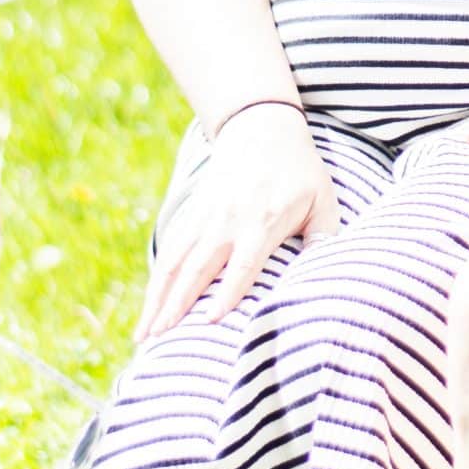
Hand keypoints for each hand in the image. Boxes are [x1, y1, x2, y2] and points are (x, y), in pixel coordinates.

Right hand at [136, 101, 337, 339]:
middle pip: (196, 268)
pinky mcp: (192, 213)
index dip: (227, 292)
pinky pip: (169, 248)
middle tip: (158, 340)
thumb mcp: (322, 198)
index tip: (211, 321)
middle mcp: (227, 221)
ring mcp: (205, 216)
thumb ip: (324, 236)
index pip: (243, 263)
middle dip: (176, 305)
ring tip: (143, 335)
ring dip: (156, 298)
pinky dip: (156, 278)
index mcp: (262, 220)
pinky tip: (149, 304)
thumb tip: (326, 270)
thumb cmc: (300, 170)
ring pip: (174, 262)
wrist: (261, 127)